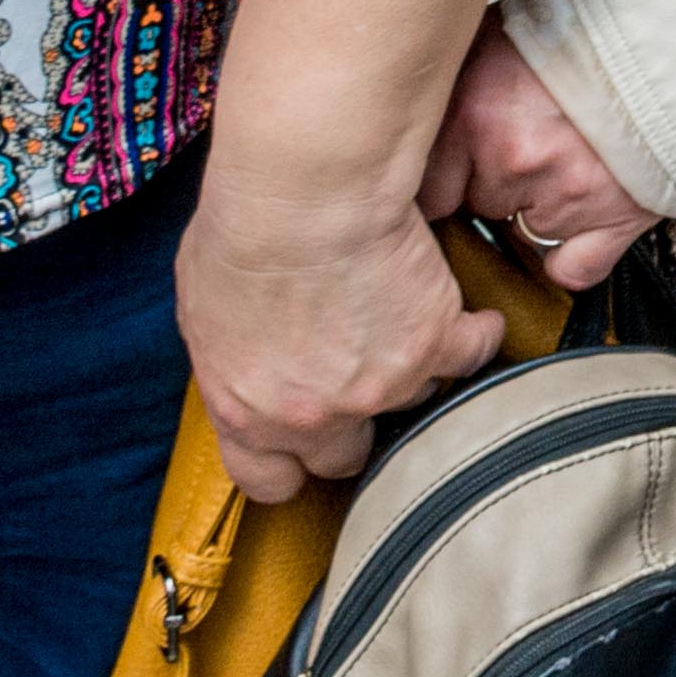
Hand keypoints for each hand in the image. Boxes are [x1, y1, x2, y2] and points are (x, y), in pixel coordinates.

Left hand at [179, 146, 501, 504]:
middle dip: (352, 419)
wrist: (303, 196)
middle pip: (347, 456)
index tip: (304, 440)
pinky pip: (470, 353)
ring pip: (410, 399)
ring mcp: (380, 387)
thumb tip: (248, 358)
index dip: (291, 462)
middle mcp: (315, 417)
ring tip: (406, 323)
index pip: (270, 481)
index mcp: (247, 413)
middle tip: (358, 376)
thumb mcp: (201, 312)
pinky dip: (474, 334)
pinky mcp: (435, 345)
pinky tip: (471, 318)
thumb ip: (231, 358)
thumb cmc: (243, 233)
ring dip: (409, 366)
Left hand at [417, 21, 649, 293]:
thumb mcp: (494, 34)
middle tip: (524, 136)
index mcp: (475, 114)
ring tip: (565, 153)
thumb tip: (415, 116)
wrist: (673, 29)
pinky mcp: (615, 217)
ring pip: (522, 230)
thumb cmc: (584, 28)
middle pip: (477, 204)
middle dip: (494, 178)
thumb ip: (453, 85)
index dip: (441, 175)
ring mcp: (566, 195)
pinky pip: (573, 269)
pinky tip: (573, 225)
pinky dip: (570, 258)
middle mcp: (514, 160)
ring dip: (536, 203)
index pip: (425, 188)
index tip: (454, 166)